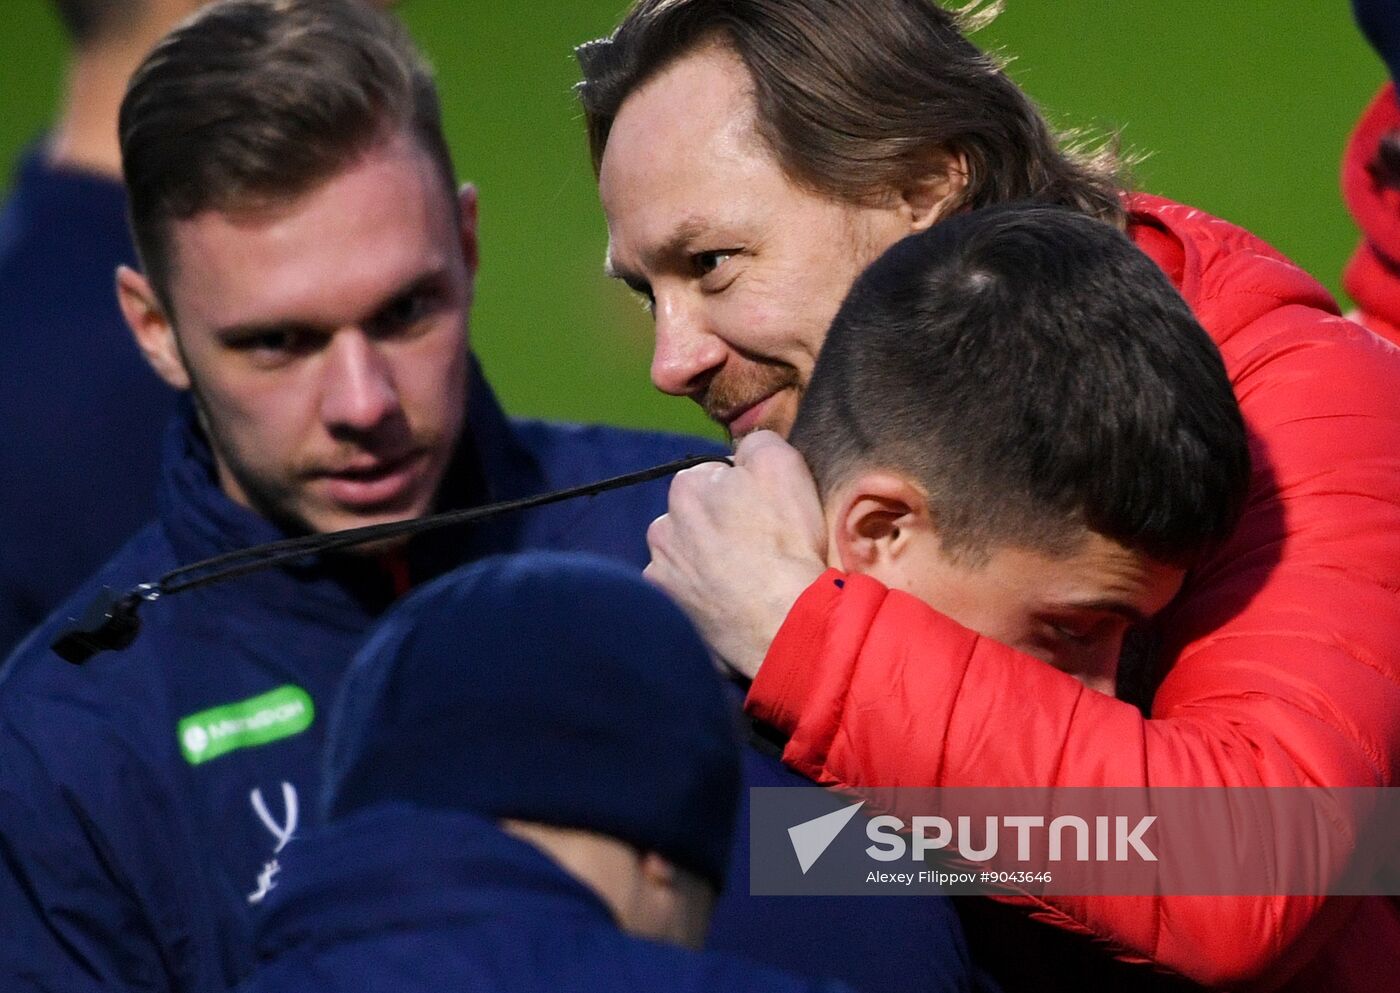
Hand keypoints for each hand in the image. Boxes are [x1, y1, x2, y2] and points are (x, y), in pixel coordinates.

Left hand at [645, 431, 827, 677]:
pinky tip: (729, 599)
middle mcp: (662, 525)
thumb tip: (743, 449)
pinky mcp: (669, 608)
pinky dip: (702, 592)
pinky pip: (684, 590)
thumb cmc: (785, 540)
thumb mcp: (782, 464)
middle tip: (757, 546)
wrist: (783, 620)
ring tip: (743, 576)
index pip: (715, 477)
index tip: (765, 514)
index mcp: (687, 485)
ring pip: (687, 553)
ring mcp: (661, 570)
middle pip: (696, 515)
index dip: (744, 492)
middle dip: (720, 524)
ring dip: (706, 559)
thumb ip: (756, 443)